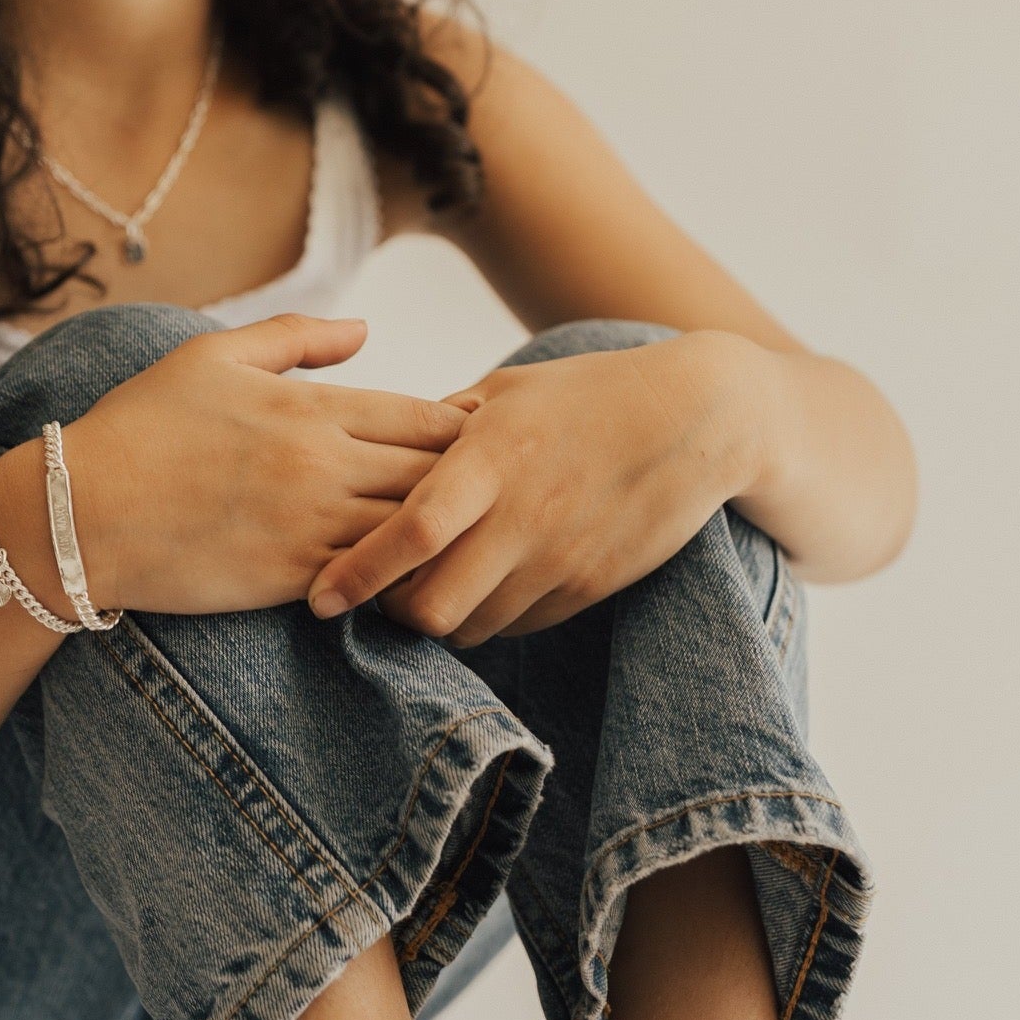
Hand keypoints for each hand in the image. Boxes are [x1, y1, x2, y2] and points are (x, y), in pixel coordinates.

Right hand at [62, 314, 470, 615]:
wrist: (81, 513)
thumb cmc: (141, 427)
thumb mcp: (212, 357)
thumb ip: (295, 338)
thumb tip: (365, 330)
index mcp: (311, 406)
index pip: (426, 417)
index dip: (459, 431)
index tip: (469, 442)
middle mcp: (323, 464)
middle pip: (437, 475)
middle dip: (466, 483)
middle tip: (481, 493)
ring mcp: (312, 525)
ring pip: (416, 531)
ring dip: (440, 534)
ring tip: (457, 538)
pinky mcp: (293, 578)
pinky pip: (374, 578)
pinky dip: (399, 575)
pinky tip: (408, 576)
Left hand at [302, 331, 761, 646]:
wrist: (699, 419)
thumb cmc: (588, 393)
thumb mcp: (507, 391)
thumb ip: (438, 425)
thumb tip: (370, 447)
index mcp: (491, 459)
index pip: (410, 533)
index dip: (358, 574)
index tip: (320, 598)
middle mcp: (523, 518)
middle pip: (434, 607)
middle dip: (393, 614)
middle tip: (377, 595)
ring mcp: (561, 559)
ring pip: (473, 628)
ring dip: (440, 620)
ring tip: (425, 589)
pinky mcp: (590, 587)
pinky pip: (518, 626)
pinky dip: (487, 618)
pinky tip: (483, 585)